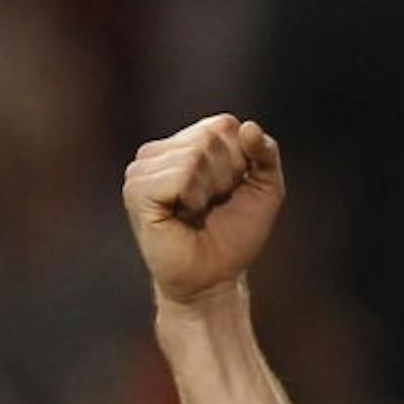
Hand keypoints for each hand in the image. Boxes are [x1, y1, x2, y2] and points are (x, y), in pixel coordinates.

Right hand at [122, 114, 283, 304]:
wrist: (214, 279)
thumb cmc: (235, 235)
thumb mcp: (266, 188)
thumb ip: (266, 153)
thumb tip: (249, 127)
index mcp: (185, 143)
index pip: (225, 125)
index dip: (241, 160)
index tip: (230, 191)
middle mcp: (158, 151)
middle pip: (211, 138)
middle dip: (226, 177)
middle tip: (212, 206)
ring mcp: (142, 169)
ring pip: (195, 154)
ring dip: (209, 190)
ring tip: (196, 213)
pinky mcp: (137, 190)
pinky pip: (181, 174)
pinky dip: (193, 197)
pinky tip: (182, 215)